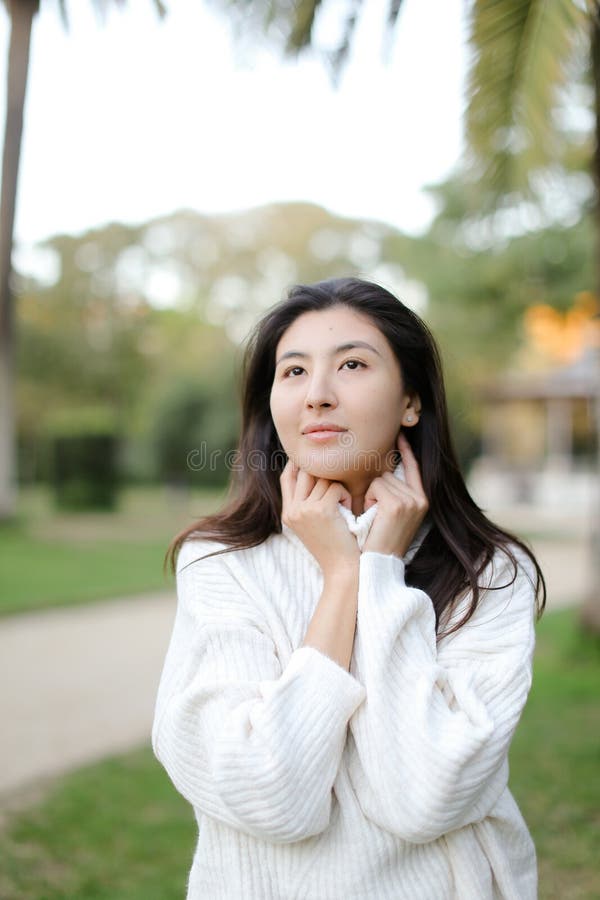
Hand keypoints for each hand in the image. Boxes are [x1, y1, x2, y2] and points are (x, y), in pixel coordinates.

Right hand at [279, 458, 359, 576]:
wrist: (343, 569)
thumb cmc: (334, 545)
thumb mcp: (312, 522)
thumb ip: (307, 500)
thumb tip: (310, 470)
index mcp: (287, 513)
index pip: (287, 477)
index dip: (298, 463)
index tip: (313, 459)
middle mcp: (292, 510)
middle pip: (305, 472)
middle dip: (323, 475)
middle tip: (337, 492)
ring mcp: (304, 510)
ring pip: (323, 479)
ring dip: (337, 488)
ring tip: (343, 507)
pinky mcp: (321, 510)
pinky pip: (336, 488)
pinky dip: (345, 496)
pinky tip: (347, 512)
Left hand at [361, 432, 428, 558]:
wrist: (374, 565)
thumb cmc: (376, 541)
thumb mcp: (390, 514)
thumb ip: (392, 492)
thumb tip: (383, 468)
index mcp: (422, 500)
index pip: (413, 466)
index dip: (406, 450)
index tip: (401, 434)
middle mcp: (420, 498)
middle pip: (390, 472)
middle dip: (376, 488)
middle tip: (376, 514)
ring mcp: (411, 501)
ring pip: (381, 478)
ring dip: (371, 494)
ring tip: (373, 517)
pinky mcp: (397, 505)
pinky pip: (376, 485)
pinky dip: (368, 498)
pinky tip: (372, 516)